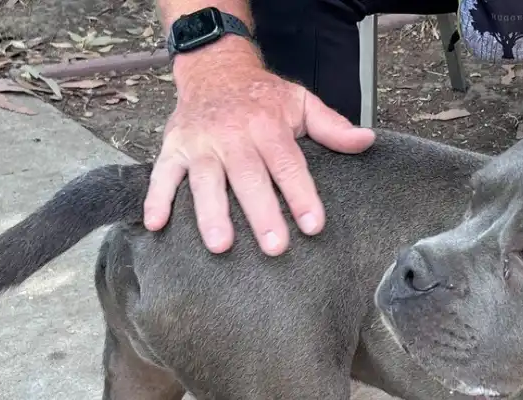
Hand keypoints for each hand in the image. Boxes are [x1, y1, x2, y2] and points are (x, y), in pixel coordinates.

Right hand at [144, 47, 375, 255]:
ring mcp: (201, 143)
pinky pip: (162, 174)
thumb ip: (332, 127)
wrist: (215, 68)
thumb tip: (366, 141)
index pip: (287, 164)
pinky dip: (156, 198)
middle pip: (249, 177)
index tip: (313, 224)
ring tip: (221, 244)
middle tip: (274, 246)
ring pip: (206, 180)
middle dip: (261, 212)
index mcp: (267, 126)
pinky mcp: (174, 147)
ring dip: (211, 213)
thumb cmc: (261, 95)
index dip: (301, 195)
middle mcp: (233, 135)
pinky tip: (156, 224)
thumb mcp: (301, 102)